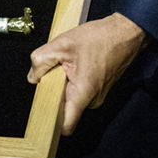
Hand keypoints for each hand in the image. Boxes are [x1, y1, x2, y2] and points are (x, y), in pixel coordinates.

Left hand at [27, 12, 144, 134]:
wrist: (124, 32)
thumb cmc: (99, 38)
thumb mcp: (61, 44)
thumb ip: (40, 61)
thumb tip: (33, 77)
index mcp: (84, 93)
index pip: (66, 125)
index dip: (50, 123)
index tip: (39, 115)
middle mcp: (92, 100)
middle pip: (63, 108)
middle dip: (53, 93)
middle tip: (54, 73)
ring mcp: (96, 96)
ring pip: (69, 97)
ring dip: (62, 84)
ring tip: (67, 64)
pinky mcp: (97, 89)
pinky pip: (77, 90)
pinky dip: (70, 80)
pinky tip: (74, 63)